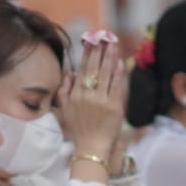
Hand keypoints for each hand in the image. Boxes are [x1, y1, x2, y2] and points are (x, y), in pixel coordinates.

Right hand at [56, 40, 126, 159]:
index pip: (82, 69)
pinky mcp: (114, 107)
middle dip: (99, 51)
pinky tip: (120, 63)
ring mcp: (102, 101)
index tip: (91, 42)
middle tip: (104, 37)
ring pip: (107, 74)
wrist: (91, 148)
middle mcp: (88, 96)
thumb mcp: (65, 110)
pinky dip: (119, 73)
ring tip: (113, 45)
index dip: (88, 54)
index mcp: (75, 95)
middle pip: (95, 68)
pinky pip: (117, 86)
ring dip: (110, 57)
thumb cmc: (78, 130)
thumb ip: (65, 90)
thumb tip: (70, 73)